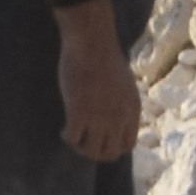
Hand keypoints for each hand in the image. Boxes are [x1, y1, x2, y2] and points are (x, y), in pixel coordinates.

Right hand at [54, 0, 140, 162]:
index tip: (100, 139)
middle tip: (83, 142)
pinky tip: (63, 130)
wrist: (91, 41)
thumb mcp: (124, 83)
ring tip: (72, 136)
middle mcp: (119, 118)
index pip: (127, 145)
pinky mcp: (79, 113)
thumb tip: (113, 116)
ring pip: (90, 150)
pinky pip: (73, 138)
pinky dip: (67, 137)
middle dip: (95, 151)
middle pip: (109, 153)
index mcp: (132, 110)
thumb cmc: (104, 55)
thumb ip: (122, 103)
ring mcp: (99, 118)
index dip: (113, 146)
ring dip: (80, 147)